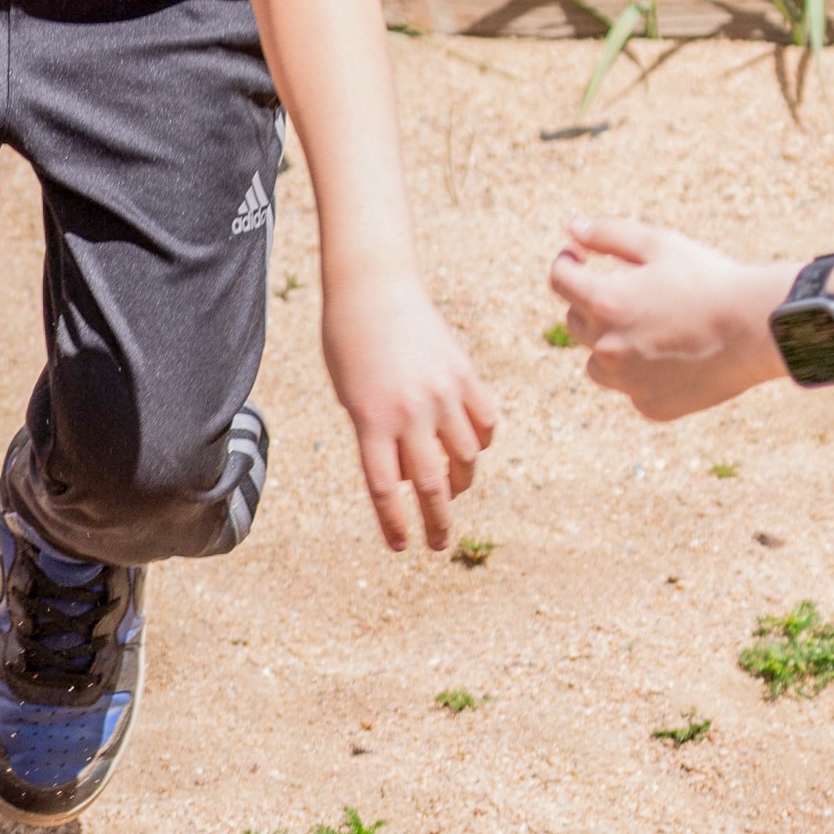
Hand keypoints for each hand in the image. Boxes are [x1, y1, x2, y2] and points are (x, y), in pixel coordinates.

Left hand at [320, 271, 498, 550]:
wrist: (374, 287)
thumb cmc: (349, 343)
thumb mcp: (350, 396)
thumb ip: (377, 436)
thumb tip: (413, 474)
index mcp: (371, 420)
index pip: (385, 489)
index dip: (394, 523)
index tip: (402, 546)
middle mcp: (410, 411)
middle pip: (433, 484)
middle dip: (438, 522)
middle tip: (439, 544)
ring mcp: (442, 392)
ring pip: (467, 457)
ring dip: (460, 482)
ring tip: (451, 491)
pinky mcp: (465, 375)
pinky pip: (484, 423)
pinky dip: (479, 443)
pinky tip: (468, 449)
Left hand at [549, 218, 792, 421]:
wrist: (758, 329)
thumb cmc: (710, 279)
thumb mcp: (660, 244)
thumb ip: (609, 234)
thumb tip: (572, 230)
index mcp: (603, 302)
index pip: (560, 280)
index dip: (567, 262)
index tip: (580, 256)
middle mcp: (606, 347)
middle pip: (576, 322)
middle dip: (594, 304)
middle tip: (632, 293)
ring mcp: (627, 382)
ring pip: (597, 363)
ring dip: (611, 345)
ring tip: (652, 330)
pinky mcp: (649, 406)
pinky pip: (632, 388)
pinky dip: (643, 374)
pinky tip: (675, 358)